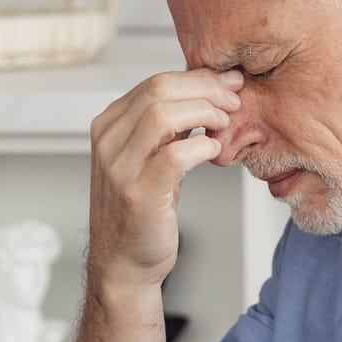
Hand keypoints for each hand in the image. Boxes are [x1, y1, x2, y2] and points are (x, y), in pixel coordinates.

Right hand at [86, 66, 243, 291]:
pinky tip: (215, 151)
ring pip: (163, 114)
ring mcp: (120, 168)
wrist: (123, 264)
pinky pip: (176, 155)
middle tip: (234, 100)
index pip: (154, 82)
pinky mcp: (139, 194)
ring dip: (205, 112)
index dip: (198, 78)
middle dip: (205, 89)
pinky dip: (203, 147)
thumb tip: (205, 91)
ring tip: (225, 123)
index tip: (228, 84)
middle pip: (158, 89)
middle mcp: (108, 142)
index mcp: (108, 126)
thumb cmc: (140, 212)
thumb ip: (167, 127)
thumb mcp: (148, 158)